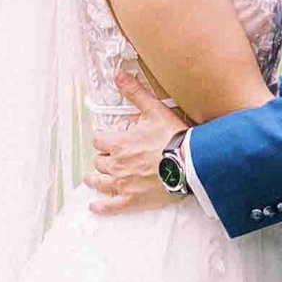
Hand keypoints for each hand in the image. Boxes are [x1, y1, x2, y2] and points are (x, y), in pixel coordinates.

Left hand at [90, 63, 181, 217]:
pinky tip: (95, 206)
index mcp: (120, 143)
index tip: (104, 140)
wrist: (190, 163)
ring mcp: (124, 184)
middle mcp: (117, 164)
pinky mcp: (133, 200)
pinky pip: (112, 206)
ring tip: (91, 179)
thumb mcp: (154, 110)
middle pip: (99, 161)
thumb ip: (135, 93)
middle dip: (101, 158)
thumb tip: (119, 75)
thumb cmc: (173, 138)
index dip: (101, 139)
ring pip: (101, 182)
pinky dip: (102, 206)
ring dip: (95, 180)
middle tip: (104, 159)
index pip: (99, 140)